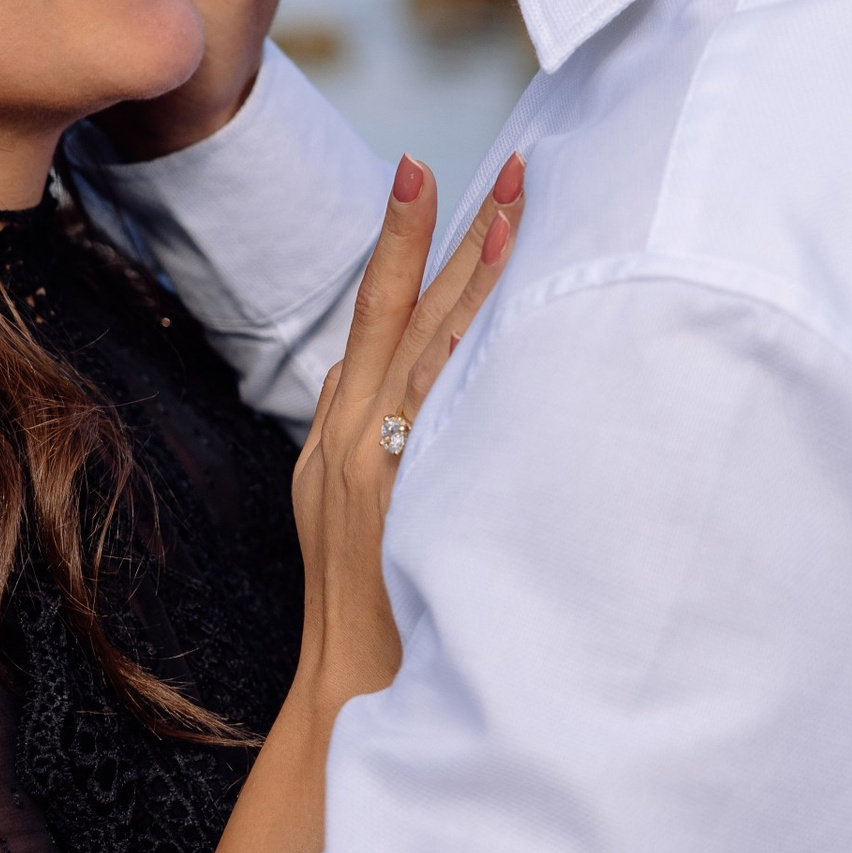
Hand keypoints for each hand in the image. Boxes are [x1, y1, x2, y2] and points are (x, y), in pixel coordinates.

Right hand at [291, 153, 523, 708]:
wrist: (349, 686)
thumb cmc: (366, 598)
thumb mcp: (345, 503)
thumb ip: (365, 433)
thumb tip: (389, 372)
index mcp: (338, 426)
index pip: (375, 307)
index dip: (401, 235)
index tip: (427, 167)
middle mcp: (350, 432)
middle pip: (405, 309)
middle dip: (455, 231)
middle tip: (509, 166)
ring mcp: (374, 465)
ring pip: (428, 347)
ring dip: (473, 275)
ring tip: (512, 211)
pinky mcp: (399, 502)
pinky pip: (436, 419)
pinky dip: (461, 362)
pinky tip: (494, 318)